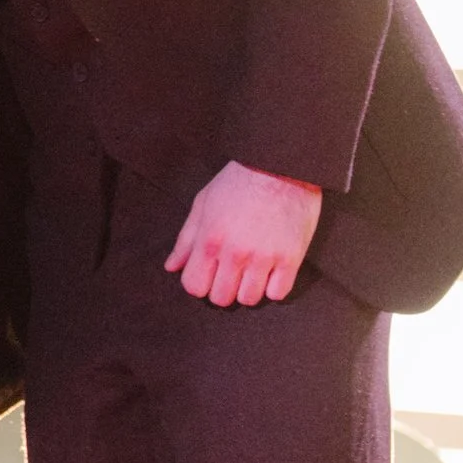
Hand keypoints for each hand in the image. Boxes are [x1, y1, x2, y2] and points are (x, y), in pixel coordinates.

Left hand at [167, 161, 322, 306]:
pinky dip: (274, 287)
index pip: (194, 286)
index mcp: (210, 239)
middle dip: (223, 289)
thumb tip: (171, 267)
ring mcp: (264, 257)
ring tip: (253, 271)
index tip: (208, 274)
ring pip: (249, 299)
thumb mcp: (203, 203)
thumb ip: (186, 239)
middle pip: (221, 298)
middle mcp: (235, 252)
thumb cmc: (239, 181)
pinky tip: (272, 272)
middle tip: (231, 273)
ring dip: (248, 289)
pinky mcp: (291, 258)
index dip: (199, 284)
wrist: (281, 163)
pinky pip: (278, 293)